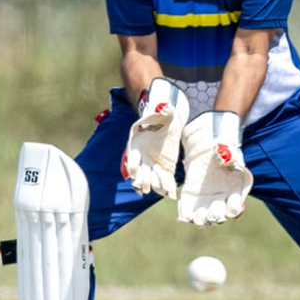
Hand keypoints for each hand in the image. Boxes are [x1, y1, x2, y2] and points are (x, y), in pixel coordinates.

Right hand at [121, 77, 188, 198]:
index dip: (132, 163)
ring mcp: (152, 161)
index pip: (132, 154)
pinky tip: (167, 194)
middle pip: (139, 169)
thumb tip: (163, 106)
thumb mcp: (162, 110)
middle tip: (141, 188)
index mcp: (138, 142)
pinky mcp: (164, 165)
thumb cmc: (160, 114)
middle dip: (140, 178)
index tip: (132, 171)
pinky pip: (162, 177)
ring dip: (148, 184)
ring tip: (149, 193)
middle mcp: (142, 154)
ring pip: (148, 176)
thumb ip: (162, 110)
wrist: (165, 119)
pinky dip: (163, 186)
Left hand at [178, 111, 253, 226]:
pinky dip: (184, 214)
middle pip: (219, 216)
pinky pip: (187, 214)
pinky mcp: (191, 202)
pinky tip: (183, 203)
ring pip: (203, 219)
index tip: (229, 209)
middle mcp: (221, 201)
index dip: (233, 210)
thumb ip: (229, 156)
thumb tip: (229, 159)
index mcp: (234, 191)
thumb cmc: (220, 150)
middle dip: (216, 216)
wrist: (205, 152)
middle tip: (211, 213)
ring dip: (200, 219)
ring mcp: (205, 203)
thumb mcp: (226, 150)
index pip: (235, 207)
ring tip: (197, 214)